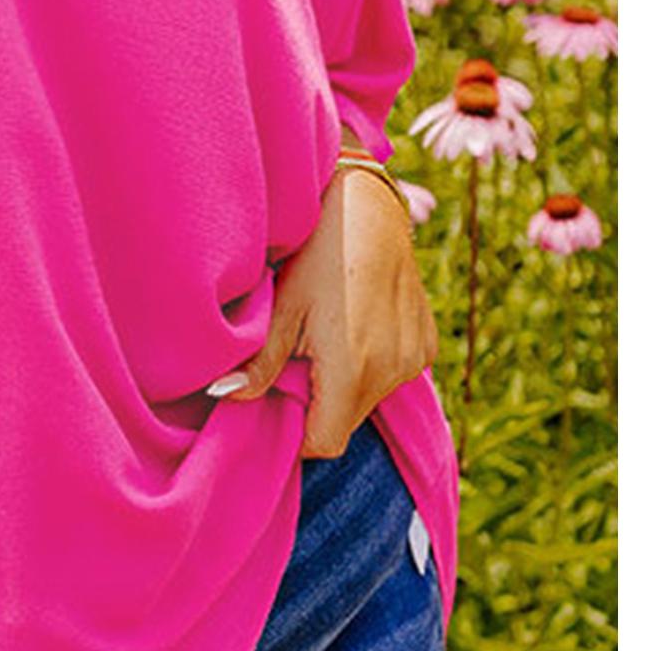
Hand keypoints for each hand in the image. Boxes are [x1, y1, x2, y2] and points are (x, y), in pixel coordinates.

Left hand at [225, 167, 437, 457]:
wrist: (367, 206)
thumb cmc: (315, 254)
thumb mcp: (280, 309)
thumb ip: (258, 363)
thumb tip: (224, 396)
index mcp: (353, 370)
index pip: (323, 443)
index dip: (297, 434)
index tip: (278, 402)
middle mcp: (392, 371)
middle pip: (346, 422)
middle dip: (317, 405)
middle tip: (294, 362)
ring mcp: (414, 358)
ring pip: (369, 399)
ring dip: (344, 384)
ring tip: (325, 336)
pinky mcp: (426, 344)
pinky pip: (392, 374)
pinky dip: (371, 364)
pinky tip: (354, 325)